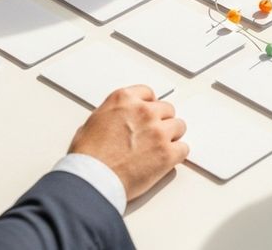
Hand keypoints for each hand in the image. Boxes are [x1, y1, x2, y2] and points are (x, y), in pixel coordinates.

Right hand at [68, 85, 188, 200]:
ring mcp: (158, 131)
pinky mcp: (167, 153)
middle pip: (166, 109)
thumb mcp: (92, 122)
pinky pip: (184, 148)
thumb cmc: (88, 156)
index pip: (148, 93)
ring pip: (179, 126)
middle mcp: (143, 111)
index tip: (149, 113)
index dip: (149, 105)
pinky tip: (165, 160)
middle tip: (152, 136)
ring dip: (171, 136)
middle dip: (161, 121)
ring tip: (158, 149)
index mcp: (124, 99)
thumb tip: (118, 120)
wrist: (93, 179)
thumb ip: (112, 114)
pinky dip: (177, 154)